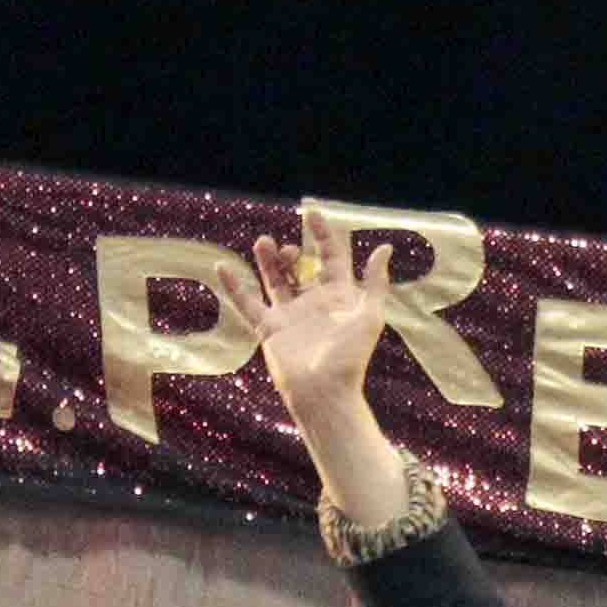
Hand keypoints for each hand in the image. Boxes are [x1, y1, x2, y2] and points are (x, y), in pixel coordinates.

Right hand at [243, 209, 408, 514]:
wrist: (323, 393)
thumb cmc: (350, 357)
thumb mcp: (370, 316)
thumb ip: (375, 282)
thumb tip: (385, 247)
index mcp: (339, 297)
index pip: (330, 257)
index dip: (323, 234)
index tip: (312, 213)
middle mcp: (313, 303)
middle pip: (300, 266)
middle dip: (293, 252)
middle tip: (290, 250)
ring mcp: (290, 315)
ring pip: (275, 278)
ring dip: (268, 259)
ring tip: (263, 242)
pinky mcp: (269, 328)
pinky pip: (248, 302)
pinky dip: (234, 285)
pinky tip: (222, 266)